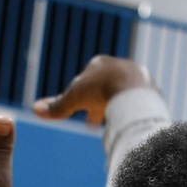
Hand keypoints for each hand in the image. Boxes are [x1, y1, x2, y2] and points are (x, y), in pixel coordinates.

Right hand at [33, 55, 153, 125]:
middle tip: (94, 120)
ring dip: (115, 106)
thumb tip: (36, 109)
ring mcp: (136, 75)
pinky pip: (138, 102)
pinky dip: (131, 111)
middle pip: (105, 85)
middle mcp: (119, 65)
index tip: (79, 111)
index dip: (81, 97)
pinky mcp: (150, 89)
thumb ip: (57, 106)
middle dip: (98, 102)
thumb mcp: (74, 99)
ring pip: (122, 93)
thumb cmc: (101, 92)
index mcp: (99, 64)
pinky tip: (129, 122)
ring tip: (112, 123)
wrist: (133, 92)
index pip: (87, 80)